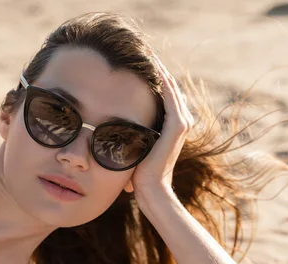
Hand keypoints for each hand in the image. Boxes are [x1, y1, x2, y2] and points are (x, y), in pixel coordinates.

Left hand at [129, 55, 193, 195]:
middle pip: (169, 88)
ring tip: (149, 53)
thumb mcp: (132, 148)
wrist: (150, 190)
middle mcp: (179, 122)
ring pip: (171, 89)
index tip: (139, 63)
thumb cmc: (137, 174)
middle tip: (145, 50)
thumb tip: (107, 134)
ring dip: (161, 70)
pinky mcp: (177, 127)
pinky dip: (164, 82)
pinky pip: (170, 98)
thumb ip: (128, 137)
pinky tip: (156, 69)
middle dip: (157, 69)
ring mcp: (180, 124)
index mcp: (169, 126)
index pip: (163, 95)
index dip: (153, 78)